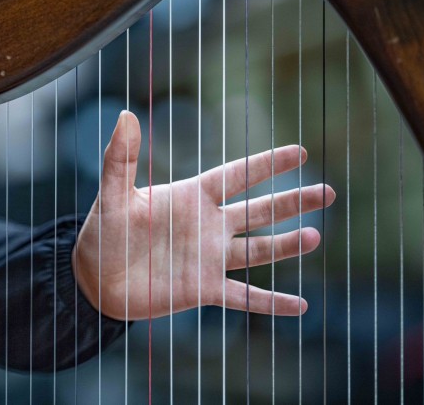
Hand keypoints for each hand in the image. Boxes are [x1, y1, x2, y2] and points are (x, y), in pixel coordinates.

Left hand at [73, 111, 334, 319]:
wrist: (95, 278)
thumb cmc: (103, 231)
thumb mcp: (113, 194)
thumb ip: (121, 158)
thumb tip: (125, 115)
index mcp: (192, 197)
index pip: (237, 176)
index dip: (267, 164)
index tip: (300, 152)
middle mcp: (208, 226)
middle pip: (259, 210)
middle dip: (293, 201)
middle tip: (328, 192)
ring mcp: (209, 259)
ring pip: (258, 250)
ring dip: (287, 245)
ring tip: (316, 236)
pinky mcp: (203, 290)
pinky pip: (244, 296)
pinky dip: (270, 302)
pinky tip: (301, 307)